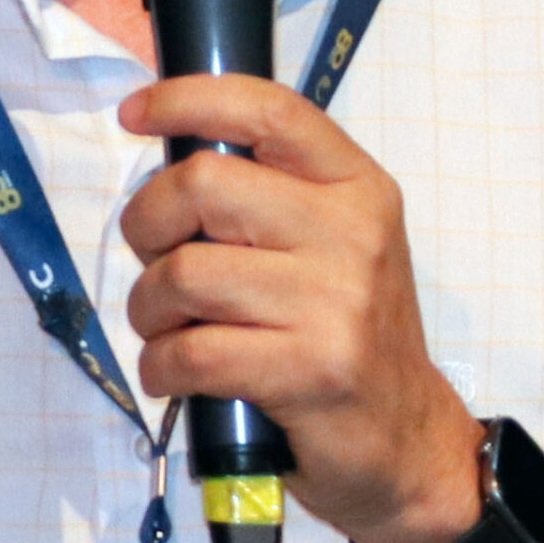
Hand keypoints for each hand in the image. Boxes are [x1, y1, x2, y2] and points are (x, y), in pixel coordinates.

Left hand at [115, 74, 482, 542]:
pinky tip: (173, 375)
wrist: (408, 443)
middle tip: (154, 262)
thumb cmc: (349, 337)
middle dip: (147, 224)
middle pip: (202, 185)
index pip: (268, 112)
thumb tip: (169, 157)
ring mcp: (333, 303)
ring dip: (148, 308)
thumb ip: (272, 198)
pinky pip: (191, 352)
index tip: (136, 113)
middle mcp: (351, 233)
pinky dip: (160, 367)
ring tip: (165, 331)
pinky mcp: (308, 371)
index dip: (188, 100)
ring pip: (184, 273)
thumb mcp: (334, 248)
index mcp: (357, 188)